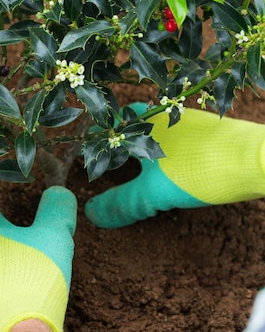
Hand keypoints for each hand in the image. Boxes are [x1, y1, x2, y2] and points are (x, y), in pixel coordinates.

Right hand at [85, 102, 264, 227]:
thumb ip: (122, 203)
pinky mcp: (206, 133)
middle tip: (108, 165)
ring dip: (143, 149)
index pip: (109, 125)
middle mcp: (162, 117)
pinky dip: (165, 154)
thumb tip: (90, 215)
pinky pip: (175, 141)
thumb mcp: (154, 192)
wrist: (256, 159)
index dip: (95, 140)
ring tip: (135, 172)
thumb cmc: (200, 168)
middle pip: (132, 126)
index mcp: (144, 124)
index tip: (85, 158)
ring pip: (155, 133)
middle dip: (119, 144)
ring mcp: (186, 123)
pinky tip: (170, 171)